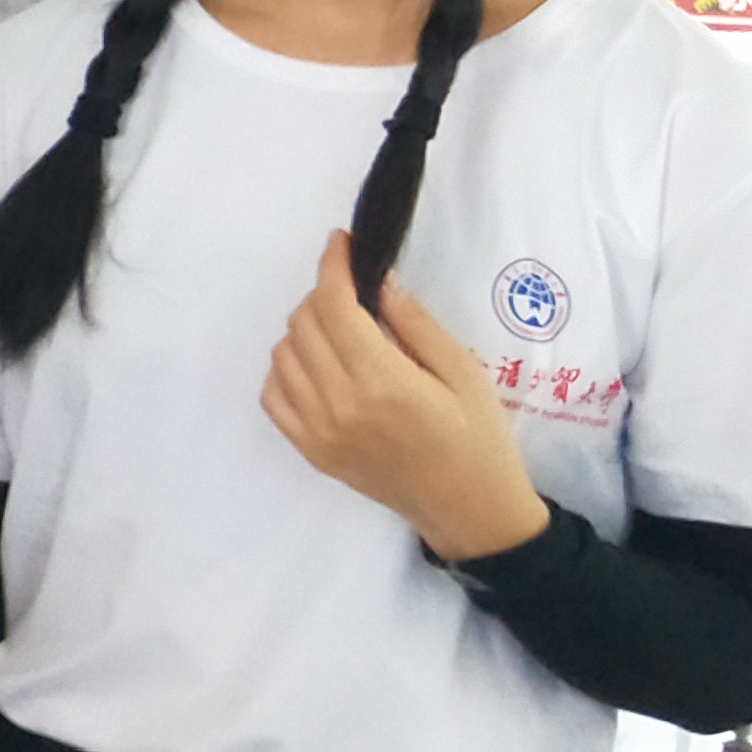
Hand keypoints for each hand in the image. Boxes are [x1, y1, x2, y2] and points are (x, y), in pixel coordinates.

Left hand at [260, 231, 549, 564]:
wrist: (468, 507)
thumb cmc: (478, 437)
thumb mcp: (463, 372)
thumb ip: (415, 324)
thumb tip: (378, 281)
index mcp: (382, 383)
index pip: (335, 308)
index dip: (333, 267)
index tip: (340, 243)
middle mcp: (339, 406)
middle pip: (303, 326)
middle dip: (323, 295)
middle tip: (354, 292)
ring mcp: (317, 432)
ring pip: (282, 355)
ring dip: (304, 331)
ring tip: (343, 331)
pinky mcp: (309, 450)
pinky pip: (273, 395)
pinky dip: (286, 369)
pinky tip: (319, 366)